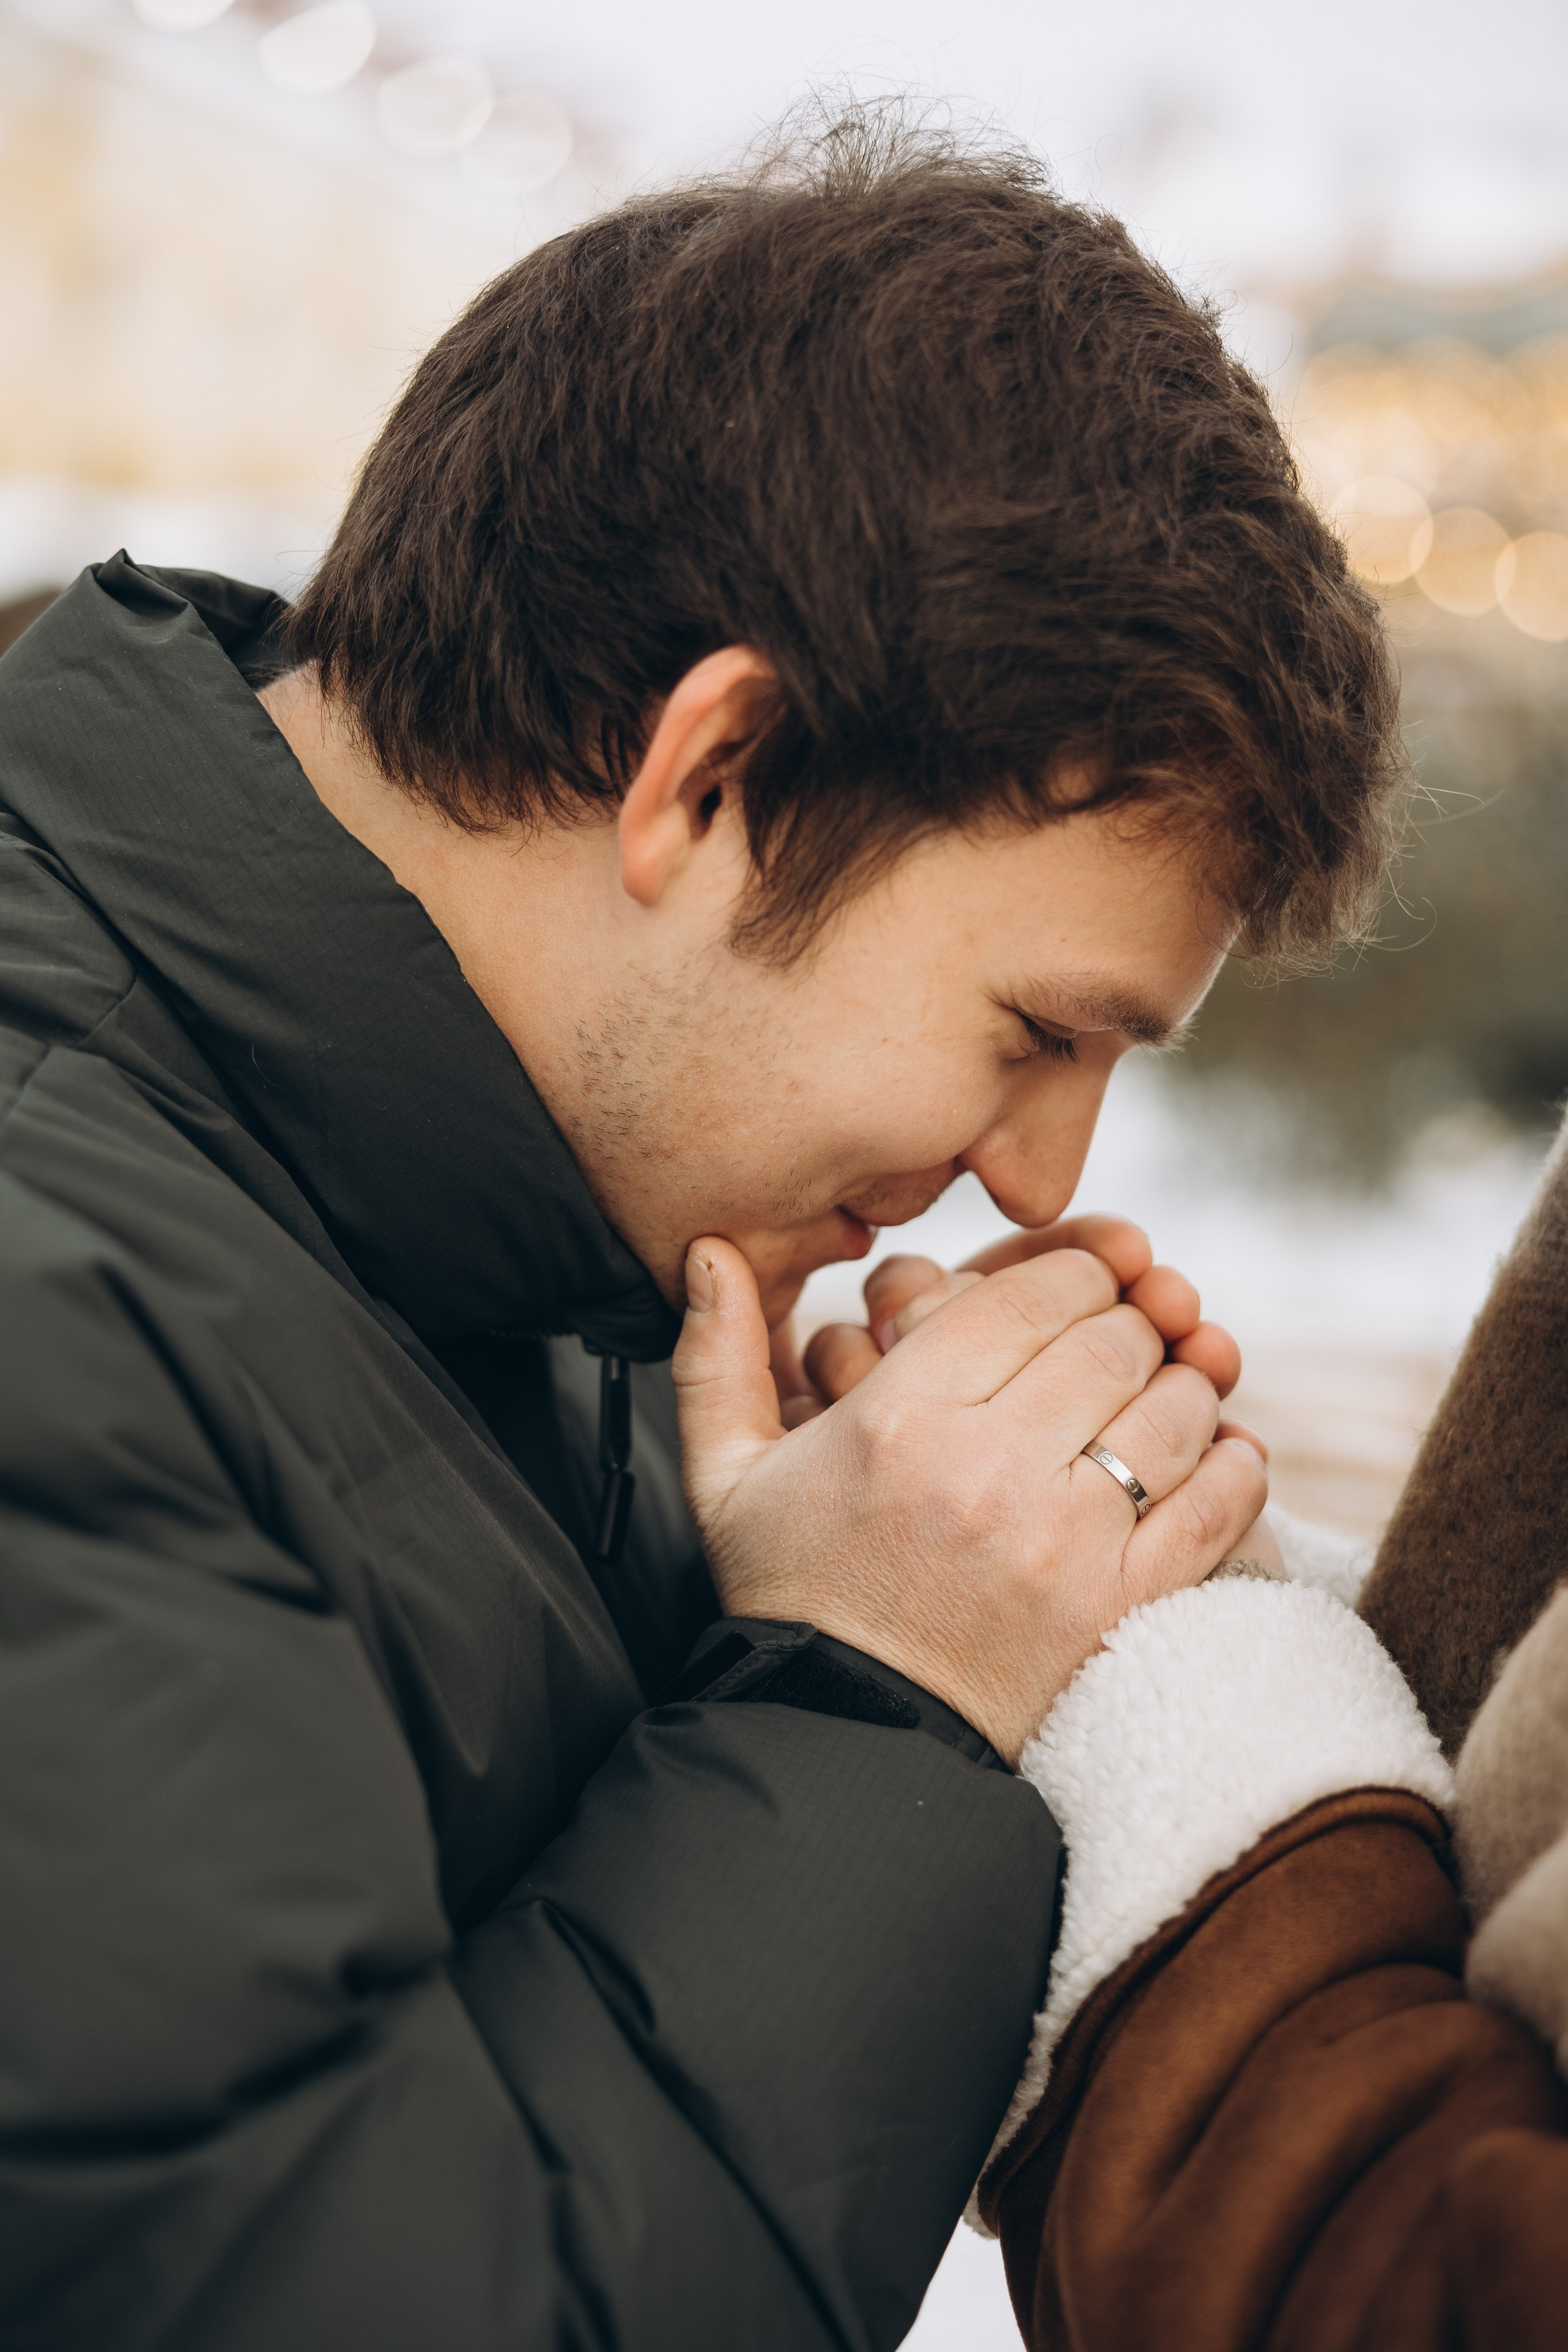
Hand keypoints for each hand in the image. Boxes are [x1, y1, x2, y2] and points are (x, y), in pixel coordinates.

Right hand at [675, 1237, 1268, 1762]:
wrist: (844, 1737)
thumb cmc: (792, 1595)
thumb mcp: (725, 1475)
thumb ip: (717, 1356)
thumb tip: (707, 1251)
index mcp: (898, 1418)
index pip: (1026, 1296)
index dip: (1069, 1273)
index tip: (1075, 1288)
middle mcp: (986, 1470)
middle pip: (1109, 1342)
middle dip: (1126, 1324)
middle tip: (1120, 1338)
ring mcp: (1061, 1543)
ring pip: (1171, 1411)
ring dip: (1181, 1386)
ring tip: (1162, 1391)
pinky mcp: (1115, 1609)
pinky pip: (1213, 1507)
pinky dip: (1233, 1467)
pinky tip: (1222, 1449)